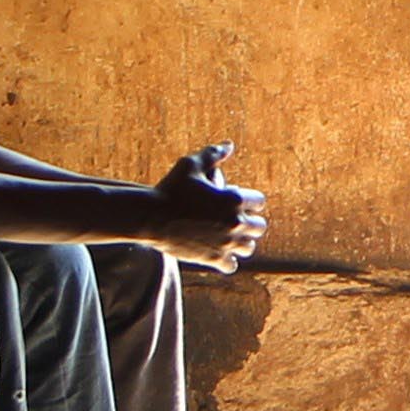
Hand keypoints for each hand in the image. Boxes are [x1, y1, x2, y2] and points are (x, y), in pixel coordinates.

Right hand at [151, 148, 266, 269]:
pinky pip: (231, 265)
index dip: (250, 200)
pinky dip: (227, 261)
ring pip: (248, 247)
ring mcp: (225, 243)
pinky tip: (219, 254)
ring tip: (231, 237)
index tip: (239, 201)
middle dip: (250, 222)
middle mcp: (234, 223)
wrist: (150, 217)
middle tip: (238, 220)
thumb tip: (229, 145)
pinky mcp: (212, 259)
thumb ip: (213, 154)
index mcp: (234, 200)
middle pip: (259, 226)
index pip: (259, 201)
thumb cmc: (170, 188)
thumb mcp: (190, 164)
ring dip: (241, 242)